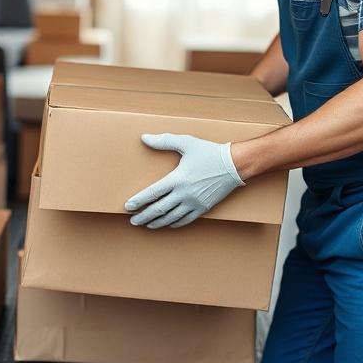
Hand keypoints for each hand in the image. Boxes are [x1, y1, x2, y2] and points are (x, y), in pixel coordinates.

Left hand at [124, 134, 244, 228]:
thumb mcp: (186, 143)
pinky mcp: (203, 208)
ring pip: (171, 218)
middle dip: (144, 216)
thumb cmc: (209, 152)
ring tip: (147, 225)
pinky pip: (186, 220)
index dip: (139, 201)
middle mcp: (184, 194)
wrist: (234, 165)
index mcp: (178, 179)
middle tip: (133, 221)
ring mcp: (194, 203)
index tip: (128, 206)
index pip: (153, 193)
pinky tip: (168, 224)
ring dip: (157, 222)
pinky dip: (175, 224)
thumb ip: (164, 141)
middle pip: (159, 209)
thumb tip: (144, 138)